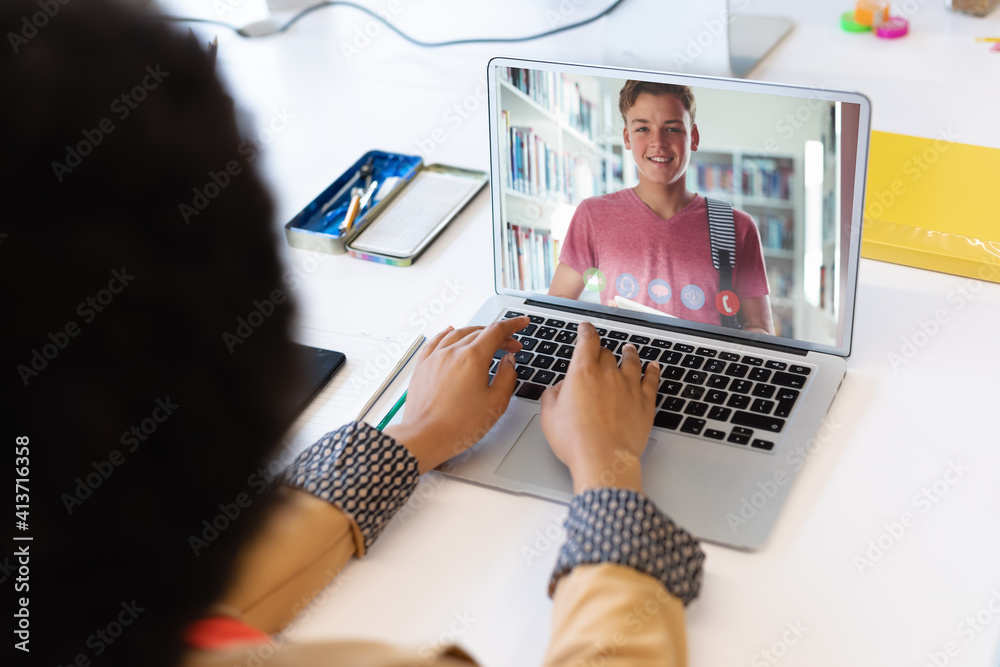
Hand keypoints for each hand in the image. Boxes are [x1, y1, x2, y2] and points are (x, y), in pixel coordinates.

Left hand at [384, 316, 527, 473]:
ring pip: (458, 333)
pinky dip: (448, 333)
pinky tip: (450, 331)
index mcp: (472, 358)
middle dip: (499, 335)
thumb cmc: (458, 425)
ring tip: (487, 340)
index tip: (522, 323)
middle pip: (479, 332)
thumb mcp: (495, 403)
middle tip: (511, 345)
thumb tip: (509, 361)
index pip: (497, 331)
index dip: (513, 325)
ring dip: (476, 333)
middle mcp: (452, 352)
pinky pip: (436, 340)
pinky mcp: (423, 366)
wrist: (425, 437)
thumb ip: (507, 377)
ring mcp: (435, 357)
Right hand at [539, 322, 658, 493]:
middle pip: (607, 353)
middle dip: (602, 351)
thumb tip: (560, 388)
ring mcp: (629, 387)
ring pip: (632, 361)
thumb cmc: (575, 441)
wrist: (604, 459)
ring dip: (629, 353)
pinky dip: (653, 370)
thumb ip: (553, 395)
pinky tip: (653, 366)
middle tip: (600, 353)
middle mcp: (608, 374)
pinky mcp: (645, 402)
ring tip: (629, 349)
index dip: (586, 331)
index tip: (586, 328)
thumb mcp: (549, 416)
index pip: (587, 341)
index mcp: (582, 372)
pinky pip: (652, 379)